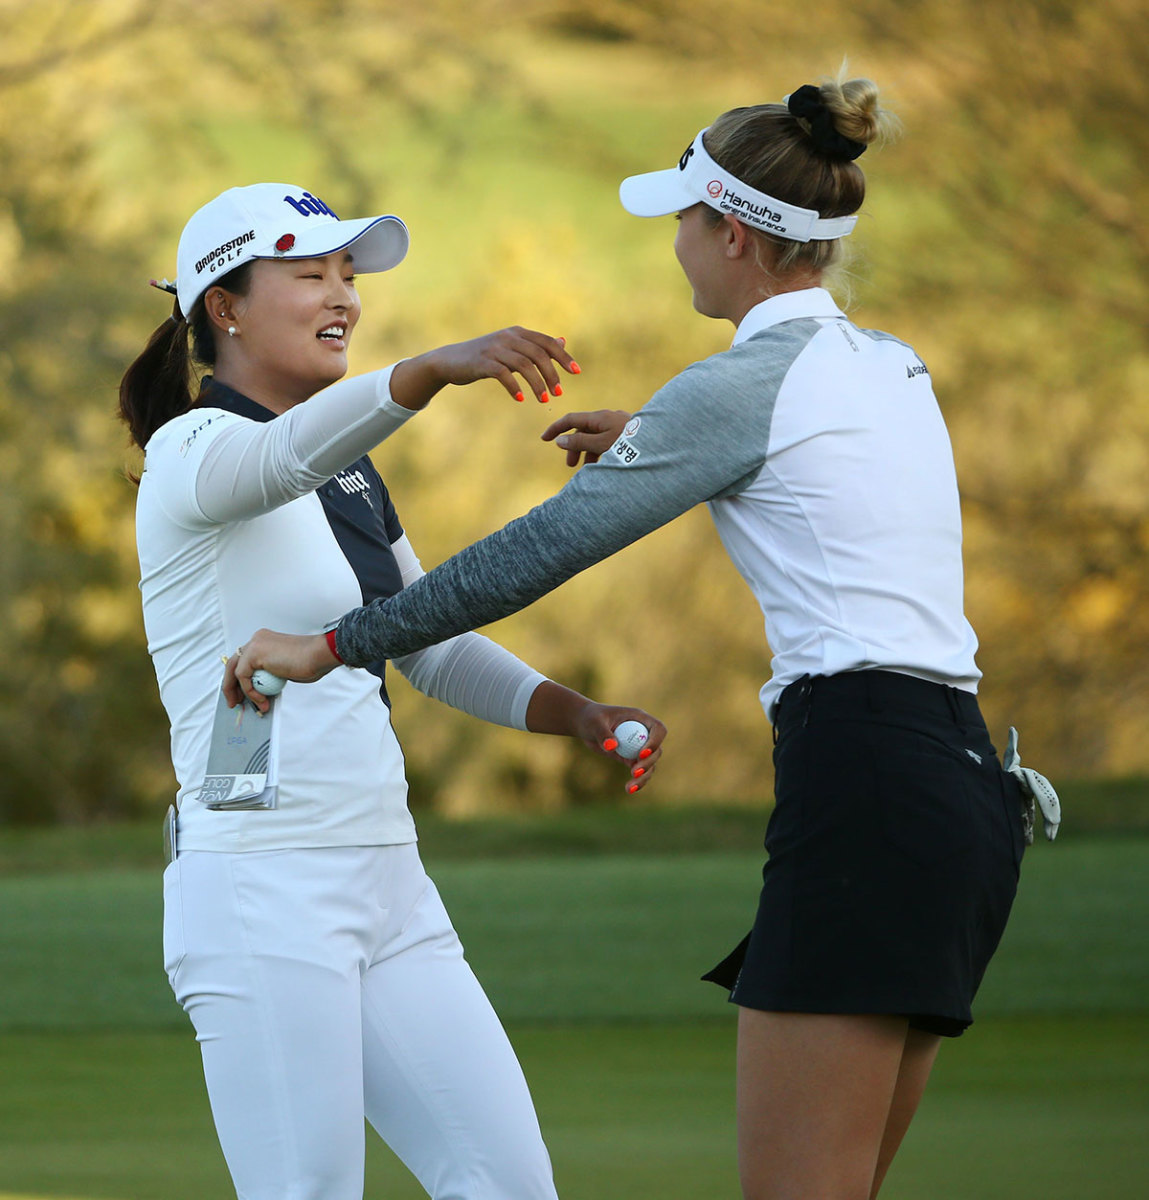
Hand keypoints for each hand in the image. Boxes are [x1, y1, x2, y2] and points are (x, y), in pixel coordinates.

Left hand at [224, 630, 339, 712]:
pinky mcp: (254, 653)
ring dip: (234, 690)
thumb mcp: (284, 670)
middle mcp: (257, 639)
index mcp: (264, 641)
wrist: (318, 655)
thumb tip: (263, 690)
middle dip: (231, 685)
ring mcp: (254, 644)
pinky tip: (261, 700)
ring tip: (239, 704)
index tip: (241, 694)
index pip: (244, 660)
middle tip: (234, 702)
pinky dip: (250, 692)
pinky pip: (243, 677)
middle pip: (233, 663)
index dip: (240, 679)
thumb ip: (270, 675)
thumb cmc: (311, 662)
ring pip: (232, 669)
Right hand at [392, 327, 578, 408]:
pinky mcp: (482, 362)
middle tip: (558, 393)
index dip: (563, 356)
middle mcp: (508, 337)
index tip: (577, 372)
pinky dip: (514, 387)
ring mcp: (495, 348)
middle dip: (552, 374)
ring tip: (543, 400)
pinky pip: (503, 374)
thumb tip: (562, 340)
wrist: (450, 361)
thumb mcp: (512, 349)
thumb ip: (536, 346)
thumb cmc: (485, 357)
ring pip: (524, 365)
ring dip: (537, 384)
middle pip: (538, 354)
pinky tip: (520, 399)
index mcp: (518, 333)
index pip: (547, 342)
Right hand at [540, 409, 629, 467]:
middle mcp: (609, 418)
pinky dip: (601, 452)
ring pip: (596, 437)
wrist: (661, 443)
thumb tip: (560, 440)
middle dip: (574, 446)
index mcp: (600, 417)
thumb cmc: (631, 445)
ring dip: (588, 452)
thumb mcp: (602, 445)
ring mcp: (619, 424)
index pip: (571, 419)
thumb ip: (580, 442)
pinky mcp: (628, 433)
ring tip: (588, 470)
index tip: (544, 439)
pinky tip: (604, 465)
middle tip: (570, 466)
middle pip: (583, 429)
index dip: (556, 428)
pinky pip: (608, 441)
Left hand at [573, 703, 665, 794]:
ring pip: (650, 764)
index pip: (658, 729)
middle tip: (634, 772)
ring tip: (630, 787)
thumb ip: (603, 733)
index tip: (642, 754)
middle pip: (657, 750)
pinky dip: (637, 781)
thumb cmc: (591, 718)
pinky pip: (640, 771)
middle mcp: (644, 733)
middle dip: (648, 763)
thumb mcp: (595, 723)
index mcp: (640, 718)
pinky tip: (629, 789)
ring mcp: (639, 746)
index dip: (655, 741)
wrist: (586, 726)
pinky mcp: (631, 758)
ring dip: (644, 776)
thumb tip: (612, 747)